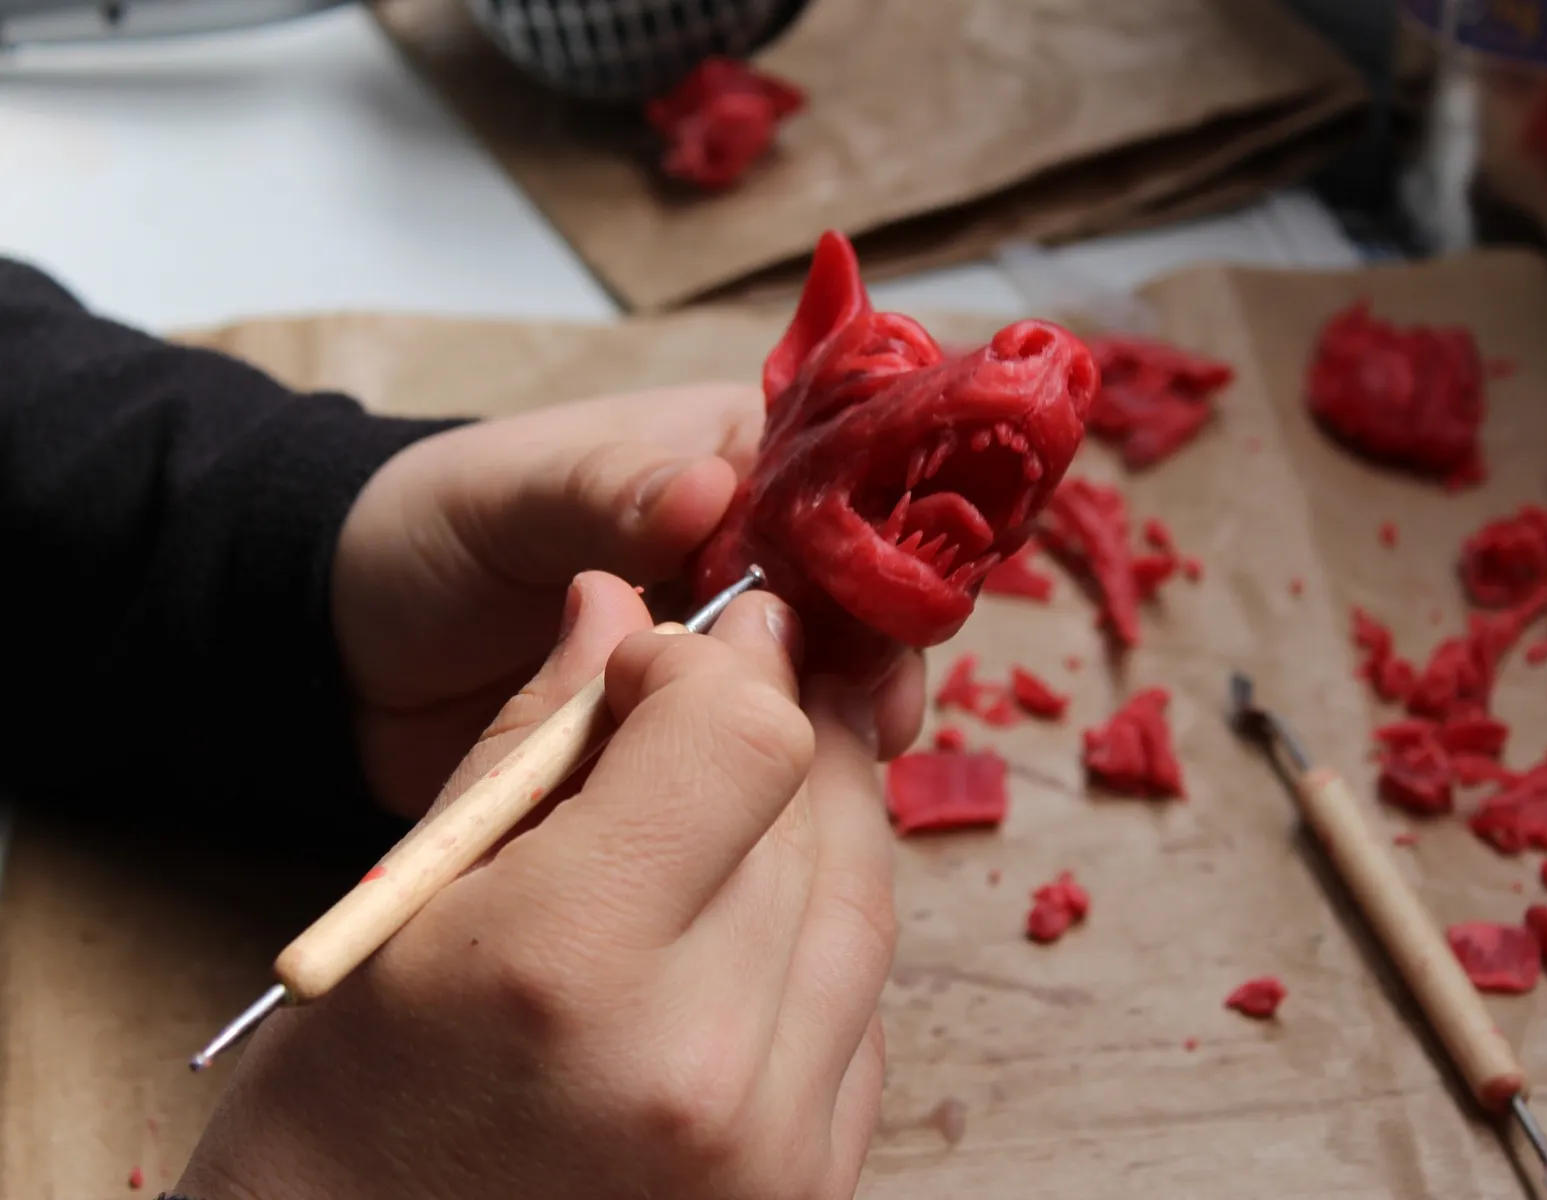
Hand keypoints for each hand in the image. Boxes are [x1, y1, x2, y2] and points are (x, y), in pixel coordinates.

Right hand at [180, 572, 896, 1199]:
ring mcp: (777, 1147)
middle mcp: (703, 1064)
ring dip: (805, 822)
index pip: (746, 736)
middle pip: (813, 804)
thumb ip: (537, 742)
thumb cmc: (343, 1123)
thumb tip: (622, 605)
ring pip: (863, 897)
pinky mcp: (814, 1190)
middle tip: (698, 705)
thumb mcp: (405, 911)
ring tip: (721, 804)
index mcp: (573, 966)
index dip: (709, 667)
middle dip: (759, 726)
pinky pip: (862, 1003)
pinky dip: (814, 936)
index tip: (654, 666)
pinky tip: (738, 926)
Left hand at [333, 385, 924, 817]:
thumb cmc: (430, 535)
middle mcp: (746, 549)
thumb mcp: (509, 499)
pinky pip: (758, 752)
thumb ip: (604, 492)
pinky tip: (784, 811)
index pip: (840, 498)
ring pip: (818, 683)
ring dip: (827, 724)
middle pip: (851, 600)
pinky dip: (775, 779)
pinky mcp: (693, 730)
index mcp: (726, 460)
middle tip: (865, 719)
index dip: (870, 562)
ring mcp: (724, 646)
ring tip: (827, 769)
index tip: (873, 633)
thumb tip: (706, 491)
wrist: (351, 648)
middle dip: (864, 657)